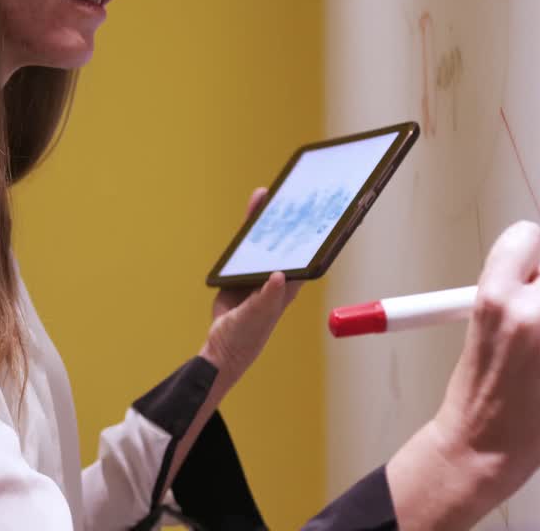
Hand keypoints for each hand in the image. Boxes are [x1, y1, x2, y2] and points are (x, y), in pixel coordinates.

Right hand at [199, 188, 300, 390]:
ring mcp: (258, 273)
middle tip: (289, 193)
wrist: (221, 346)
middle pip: (285, 243)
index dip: (311, 236)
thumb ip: (267, 298)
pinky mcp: (239, 272)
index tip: (318, 214)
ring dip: (264, 221)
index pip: (305, 256)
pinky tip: (249, 213)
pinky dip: (246, 231)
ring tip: (265, 195)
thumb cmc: (247, 335)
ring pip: (263, 242)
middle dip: (287, 220)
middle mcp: (277, 276)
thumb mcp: (257, 316)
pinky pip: (244, 247)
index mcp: (288, 286)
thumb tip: (279, 276)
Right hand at [386, 220, 539, 528]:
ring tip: (539, 360)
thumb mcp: (476, 327)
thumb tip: (536, 274)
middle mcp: (530, 314)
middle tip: (536, 319)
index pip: (526, 238)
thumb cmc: (474, 390)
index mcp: (494, 297)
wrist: (481, 448)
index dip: (527, 251)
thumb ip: (506, 295)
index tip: (529, 263)